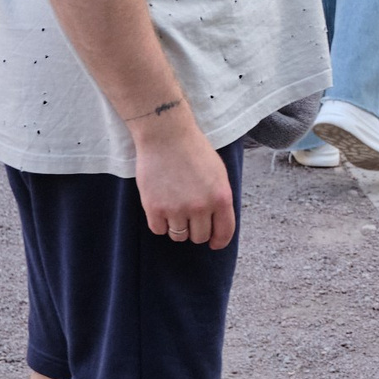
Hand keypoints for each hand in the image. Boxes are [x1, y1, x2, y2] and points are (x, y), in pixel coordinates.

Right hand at [133, 116, 236, 248]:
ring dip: (178, 227)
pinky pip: (159, 230)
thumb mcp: (218, 173)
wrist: (166, 135)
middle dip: (196, 230)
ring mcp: (176, 209)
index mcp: (221, 197)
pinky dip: (160, 223)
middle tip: (190, 218)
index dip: (219, 241)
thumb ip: (219, 198)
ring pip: (179, 236)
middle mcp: (200, 207)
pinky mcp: (154, 208)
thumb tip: (218, 221)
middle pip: (200, 236)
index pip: (224, 231)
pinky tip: (161, 208)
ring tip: (174, 209)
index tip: (214, 243)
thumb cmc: (193, 150)